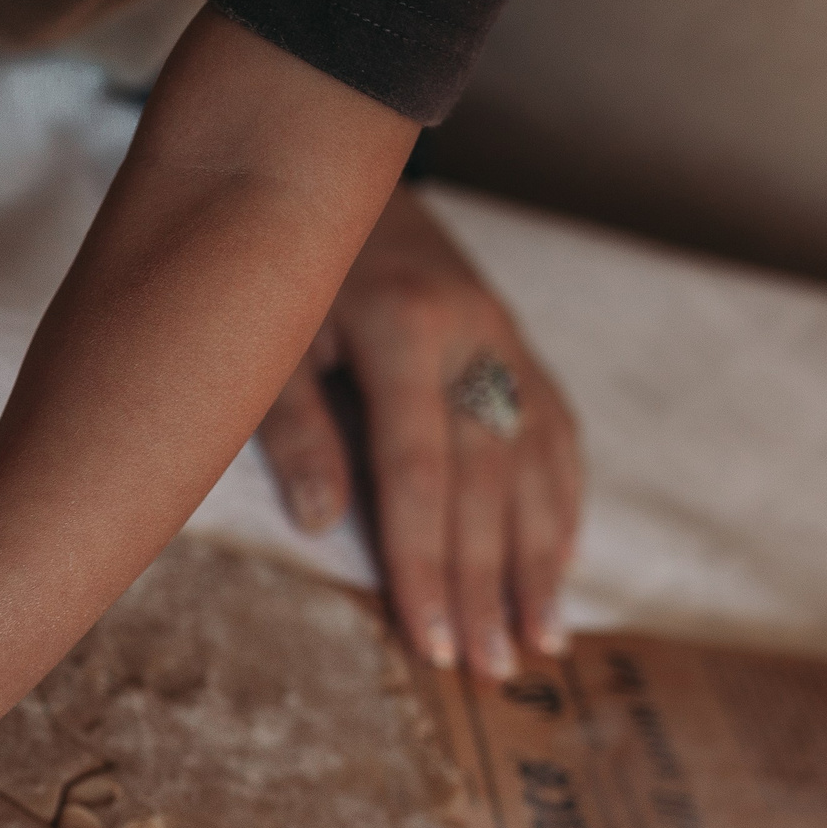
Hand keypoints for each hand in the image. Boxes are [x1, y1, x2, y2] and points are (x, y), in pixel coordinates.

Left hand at [257, 185, 580, 677]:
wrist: (325, 156)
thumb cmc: (276, 266)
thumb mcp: (263, 338)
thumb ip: (294, 427)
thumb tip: (320, 527)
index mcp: (403, 331)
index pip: (419, 478)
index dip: (425, 566)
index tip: (431, 643)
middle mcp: (471, 336)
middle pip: (486, 486)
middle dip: (488, 586)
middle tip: (492, 671)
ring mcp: (504, 337)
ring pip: (535, 465)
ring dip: (541, 561)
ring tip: (540, 642)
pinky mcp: (515, 340)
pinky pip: (553, 431)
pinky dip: (562, 502)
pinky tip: (563, 562)